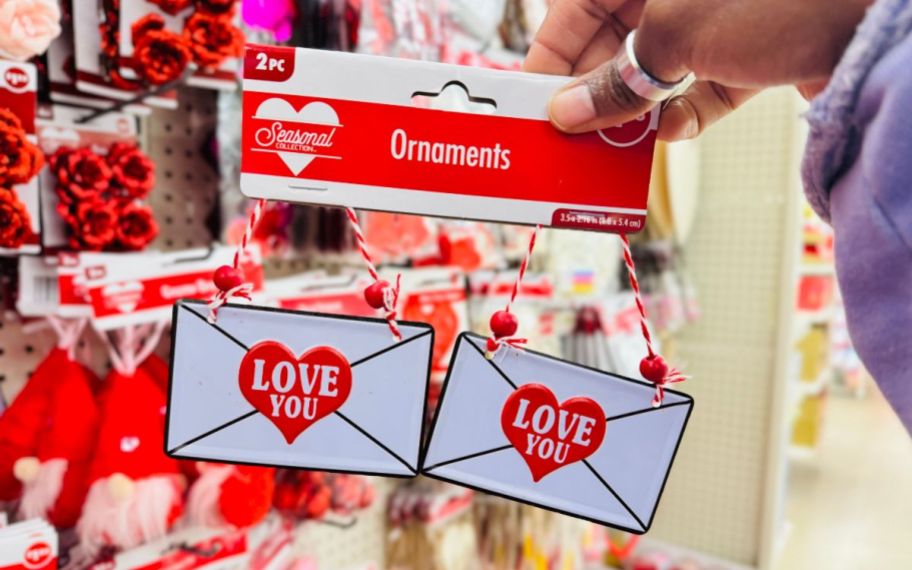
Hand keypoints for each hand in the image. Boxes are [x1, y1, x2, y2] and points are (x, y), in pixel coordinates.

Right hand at [523, 0, 872, 139]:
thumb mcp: (679, 34)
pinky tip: (673, 131)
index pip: (575, 7)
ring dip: (634, 110)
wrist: (887, 9)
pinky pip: (705, 84)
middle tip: (567, 136)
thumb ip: (616, 78)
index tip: (529, 103)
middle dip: (590, 90)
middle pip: (613, 39)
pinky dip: (687, 112)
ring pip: (657, 67)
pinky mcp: (755, 47)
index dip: (547, 56)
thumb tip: (567, 113)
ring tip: (610, 147)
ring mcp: (719, 14)